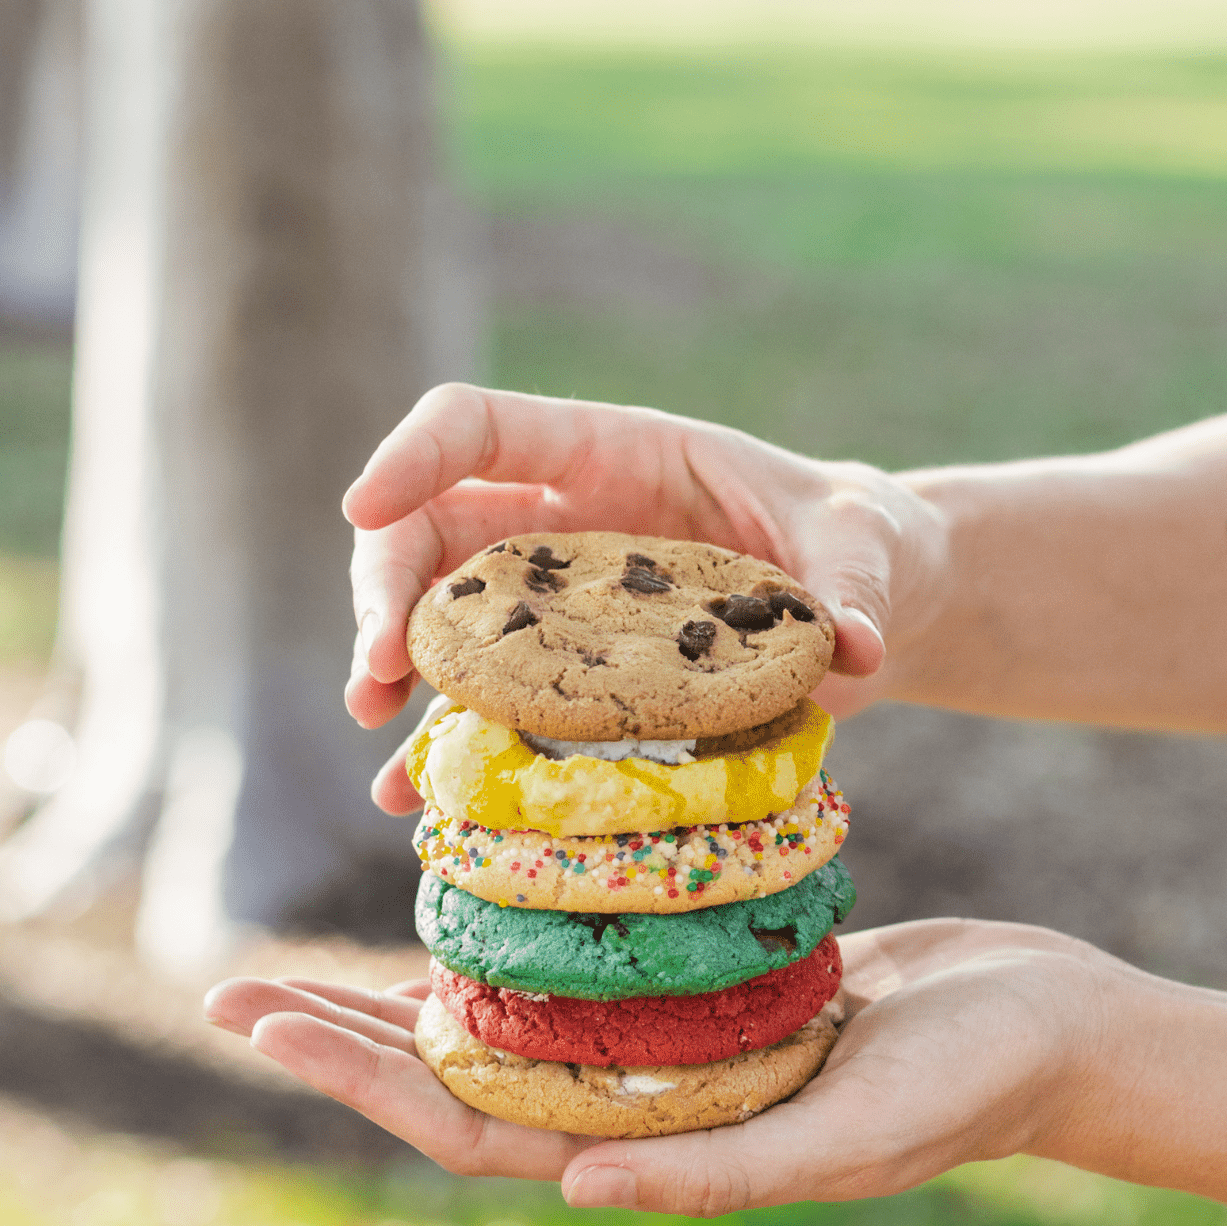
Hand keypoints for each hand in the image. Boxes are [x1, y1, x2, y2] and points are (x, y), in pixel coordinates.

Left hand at [201, 920, 1129, 1214]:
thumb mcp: (851, 1135)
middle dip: (340, 1037)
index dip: (358, 1080)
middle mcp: (646, 1103)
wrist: (1050, 1024)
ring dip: (402, 990)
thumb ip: (718, 1172)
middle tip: (226, 986)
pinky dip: (509, 934)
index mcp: (659, 1151)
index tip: (256, 1018)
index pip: (472, 1123)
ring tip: (303, 955)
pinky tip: (461, 895)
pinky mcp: (705, 983)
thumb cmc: (969, 1088)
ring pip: (506, 1017)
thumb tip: (565, 1190)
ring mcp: (670, 1045)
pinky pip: (579, 960)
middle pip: (459, 1075)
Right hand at [342, 384, 945, 811]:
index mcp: (613, 454)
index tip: (359, 506)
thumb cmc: (856, 543)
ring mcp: (558, 605)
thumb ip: (848, 585)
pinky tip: (412, 796)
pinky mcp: (573, 679)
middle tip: (374, 673)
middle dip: (386, 591)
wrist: (867, 609)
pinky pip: (485, 705)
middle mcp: (562, 523)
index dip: (412, 456)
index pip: (479, 429)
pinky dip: (445, 746)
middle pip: (430, 531)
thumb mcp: (860, 547)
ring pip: (439, 618)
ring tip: (376, 729)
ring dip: (394, 668)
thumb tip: (856, 647)